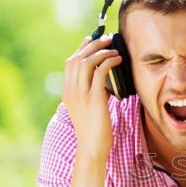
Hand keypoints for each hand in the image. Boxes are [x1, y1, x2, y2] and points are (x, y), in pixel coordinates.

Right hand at [62, 35, 121, 161]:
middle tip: (107, 38)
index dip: (81, 48)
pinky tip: (118, 60)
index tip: (92, 40)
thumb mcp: (89, 108)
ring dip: (101, 51)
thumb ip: (92, 92)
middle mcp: (71, 91)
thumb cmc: (94, 130)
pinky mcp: (94, 98)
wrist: (92, 148)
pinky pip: (100, 72)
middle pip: (78, 58)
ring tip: (114, 48)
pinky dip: (109, 62)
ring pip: (87, 62)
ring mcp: (81, 94)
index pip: (71, 63)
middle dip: (92, 45)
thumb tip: (104, 78)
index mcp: (68, 92)